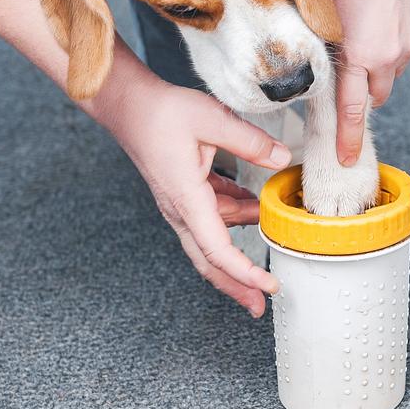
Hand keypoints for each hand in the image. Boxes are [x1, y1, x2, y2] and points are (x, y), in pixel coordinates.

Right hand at [100, 76, 291, 316]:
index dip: (244, 273)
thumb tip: (282, 159)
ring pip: (212, 238)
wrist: (127, 105)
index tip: (268, 286)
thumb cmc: (161, 113)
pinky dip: (234, 217)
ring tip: (270, 243)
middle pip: (209, 261)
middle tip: (262, 303)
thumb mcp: (212, 120)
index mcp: (187, 199)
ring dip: (240, 245)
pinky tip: (254, 208)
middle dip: (236, 285)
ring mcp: (180, 204)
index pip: (218, 250)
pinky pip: (211, 216)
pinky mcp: (183, 193)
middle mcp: (181, 210)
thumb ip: (250, 141)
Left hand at [327, 0, 409, 165]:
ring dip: (378, 68)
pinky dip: (392, 47)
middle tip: (350, 74)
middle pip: (375, 98)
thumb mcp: (320, 13)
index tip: (346, 161)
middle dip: (362, 94)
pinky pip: (404, 53)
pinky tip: (382, 20)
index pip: (352, 111)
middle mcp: (387, 57)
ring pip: (391, 74)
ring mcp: (409, 46)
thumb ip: (320, 48)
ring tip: (366, 33)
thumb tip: (308, 72)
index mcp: (358, 55)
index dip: (347, 139)